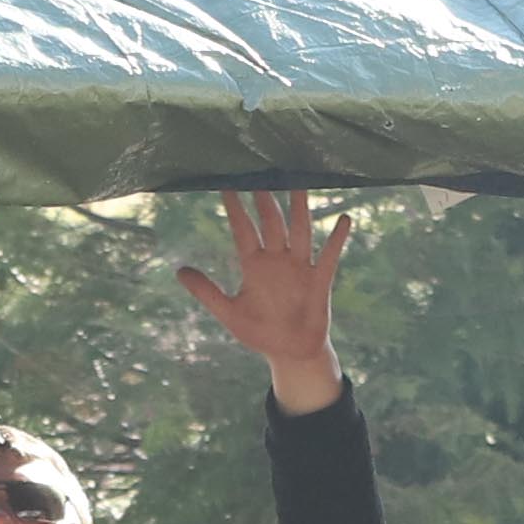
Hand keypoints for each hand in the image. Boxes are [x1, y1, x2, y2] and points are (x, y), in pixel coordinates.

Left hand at [175, 191, 351, 414]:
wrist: (291, 353)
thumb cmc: (260, 333)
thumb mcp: (229, 313)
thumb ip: (207, 292)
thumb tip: (179, 271)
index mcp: (254, 265)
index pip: (243, 229)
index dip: (235, 208)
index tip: (226, 183)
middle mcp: (277, 260)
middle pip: (272, 222)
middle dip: (266, 198)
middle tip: (262, 170)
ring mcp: (300, 267)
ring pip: (300, 230)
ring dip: (299, 208)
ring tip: (299, 182)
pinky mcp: (320, 280)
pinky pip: (330, 255)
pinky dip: (337, 238)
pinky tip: (344, 219)